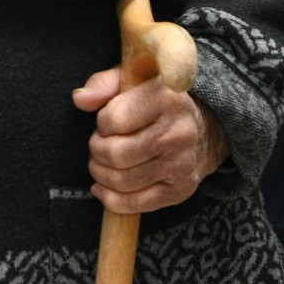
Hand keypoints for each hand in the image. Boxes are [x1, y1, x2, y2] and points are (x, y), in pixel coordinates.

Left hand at [73, 68, 227, 213]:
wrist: (203, 129)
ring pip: (122, 181)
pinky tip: (103, 187)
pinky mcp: (180, 191)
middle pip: (116, 154)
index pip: (114, 119)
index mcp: (166, 98)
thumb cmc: (156, 100)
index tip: (106, 121)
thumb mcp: (132, 78)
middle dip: (96, 150)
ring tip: (102, 161)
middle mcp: (178, 133)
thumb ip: (103, 83)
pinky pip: (136, 204)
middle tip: (99, 143)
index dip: (101, 123)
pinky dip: (111, 199)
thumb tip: (80, 99)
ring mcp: (181, 165)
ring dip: (100, 173)